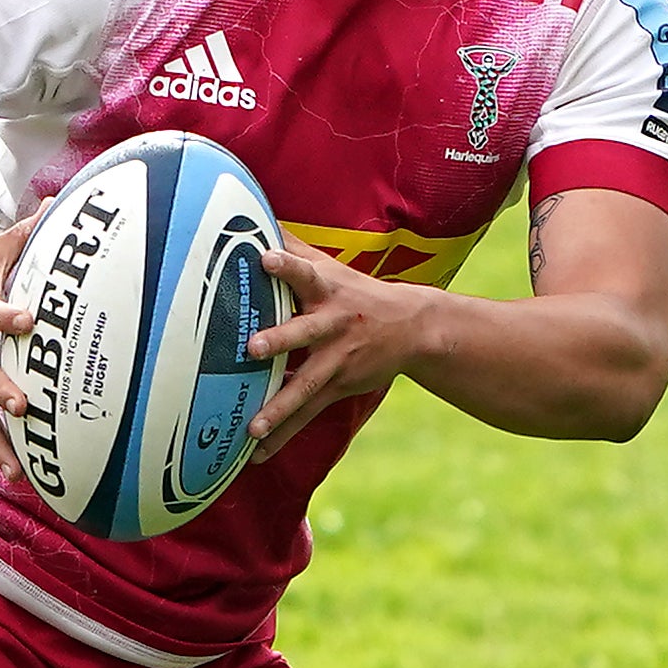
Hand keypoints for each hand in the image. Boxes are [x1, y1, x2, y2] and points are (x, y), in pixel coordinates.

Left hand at [248, 240, 439, 455]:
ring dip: (278, 407)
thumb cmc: (356, 291)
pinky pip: (307, 414)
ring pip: (306, 385)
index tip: (265, 258)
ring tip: (252, 429)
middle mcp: (333, 325)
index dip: (286, 266)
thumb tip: (254, 211)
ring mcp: (337, 360)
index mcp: (328, 292)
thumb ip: (293, 246)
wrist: (415, 329)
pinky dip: (283, 435)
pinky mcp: (339, 387)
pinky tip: (256, 455)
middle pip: (304, 332)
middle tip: (252, 347)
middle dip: (279, 340)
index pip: (305, 273)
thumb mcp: (331, 265)